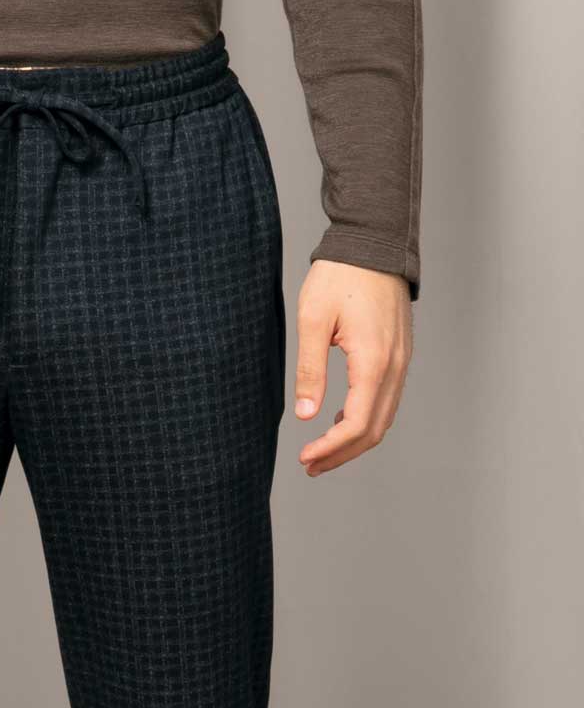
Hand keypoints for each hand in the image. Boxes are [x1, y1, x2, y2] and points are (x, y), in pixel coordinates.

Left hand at [293, 261, 412, 476]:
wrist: (374, 242)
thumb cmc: (341, 275)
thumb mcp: (313, 321)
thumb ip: (309, 370)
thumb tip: (305, 414)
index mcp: (374, 361)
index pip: (357, 425)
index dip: (331, 448)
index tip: (306, 457)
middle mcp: (395, 366)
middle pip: (374, 430)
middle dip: (342, 454)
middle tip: (311, 465)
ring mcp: (402, 361)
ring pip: (384, 418)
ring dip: (355, 440)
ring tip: (322, 451)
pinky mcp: (400, 354)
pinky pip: (387, 399)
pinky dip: (366, 418)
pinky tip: (341, 418)